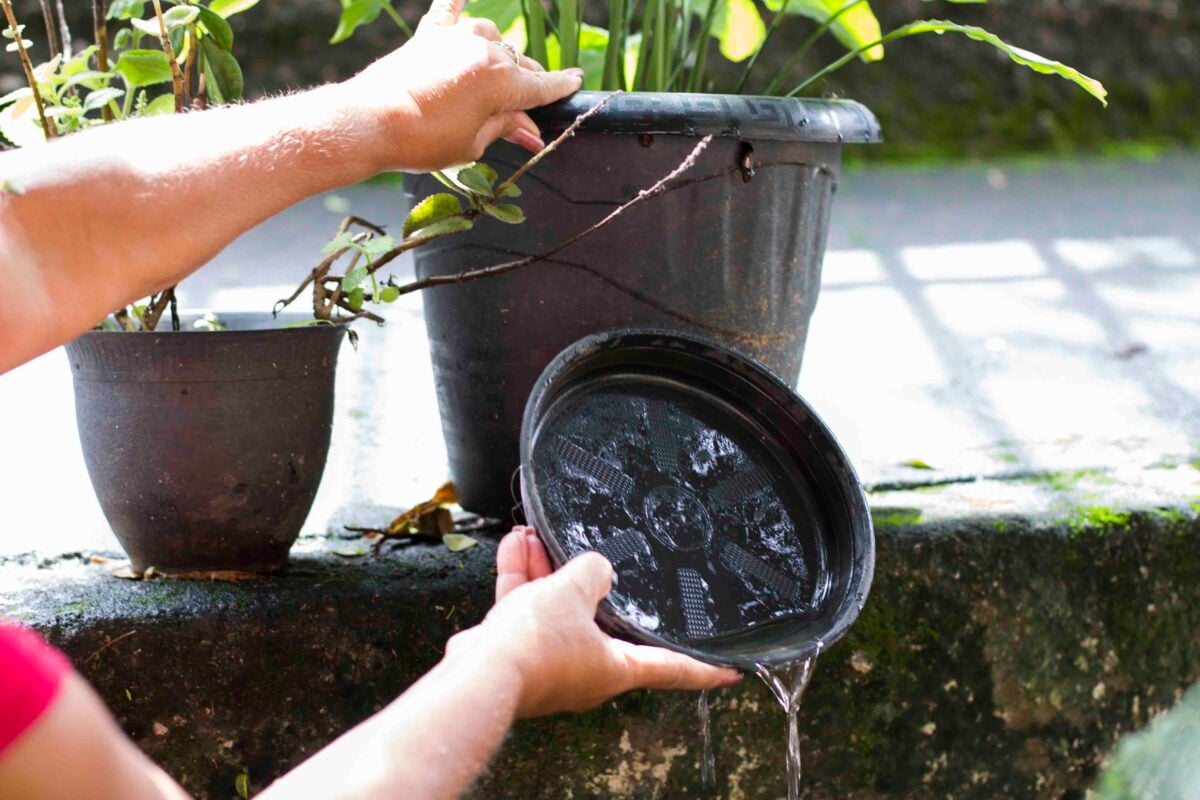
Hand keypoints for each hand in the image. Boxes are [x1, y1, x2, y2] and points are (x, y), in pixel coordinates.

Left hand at [337, 0, 583, 172]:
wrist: (370, 122)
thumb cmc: (423, 141)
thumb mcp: (473, 144)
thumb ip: (504, 127)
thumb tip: (529, 130)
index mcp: (504, 82)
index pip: (543, 85)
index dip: (561, 87)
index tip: (575, 82)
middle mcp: (485, 52)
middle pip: (520, 64)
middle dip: (527, 85)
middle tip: (524, 111)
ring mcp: (456, 39)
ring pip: (491, 36)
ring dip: (499, 53)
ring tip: (495, 72)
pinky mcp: (428, 36)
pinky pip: (449, 9)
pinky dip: (458, 4)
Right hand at [447, 527, 741, 717]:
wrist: (478, 675)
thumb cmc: (534, 647)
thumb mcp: (575, 592)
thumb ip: (593, 572)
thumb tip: (597, 567)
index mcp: (617, 668)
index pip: (674, 667)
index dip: (706, 667)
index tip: (734, 670)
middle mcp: (586, 671)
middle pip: (602, 619)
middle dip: (593, 581)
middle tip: (597, 553)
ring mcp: (550, 663)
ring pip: (557, 607)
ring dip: (547, 569)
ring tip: (537, 534)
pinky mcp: (517, 653)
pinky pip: (525, 608)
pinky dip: (522, 578)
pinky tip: (516, 545)